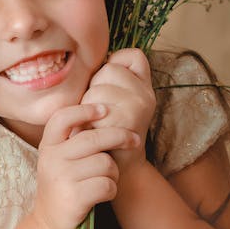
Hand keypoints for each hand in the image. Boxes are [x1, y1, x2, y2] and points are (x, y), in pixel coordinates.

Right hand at [32, 103, 138, 228]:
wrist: (50, 224)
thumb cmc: (63, 186)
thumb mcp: (59, 160)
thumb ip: (74, 141)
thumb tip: (107, 115)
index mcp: (48, 146)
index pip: (62, 118)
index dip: (84, 110)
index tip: (104, 109)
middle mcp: (51, 159)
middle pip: (93, 138)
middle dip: (120, 137)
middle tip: (135, 140)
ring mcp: (62, 178)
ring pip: (105, 163)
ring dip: (114, 173)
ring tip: (105, 180)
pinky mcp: (74, 197)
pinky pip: (107, 185)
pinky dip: (111, 190)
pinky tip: (102, 195)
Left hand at [81, 48, 155, 172]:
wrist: (117, 172)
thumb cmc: (106, 134)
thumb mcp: (112, 104)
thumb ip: (106, 82)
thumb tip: (83, 62)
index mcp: (144, 87)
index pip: (133, 56)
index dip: (117, 64)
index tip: (110, 86)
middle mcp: (146, 94)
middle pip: (108, 69)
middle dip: (94, 89)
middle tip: (100, 114)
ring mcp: (138, 106)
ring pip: (98, 88)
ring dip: (87, 107)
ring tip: (95, 124)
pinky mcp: (126, 120)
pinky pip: (93, 108)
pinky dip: (86, 122)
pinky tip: (93, 133)